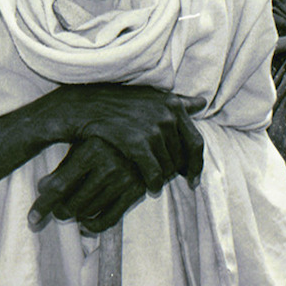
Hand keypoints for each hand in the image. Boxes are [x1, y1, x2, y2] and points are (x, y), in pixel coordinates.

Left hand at [28, 138, 147, 234]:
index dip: (43, 204)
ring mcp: (125, 179)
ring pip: (88, 212)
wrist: (145, 133)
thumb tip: (42, 189)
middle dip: (59, 210)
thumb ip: (63, 168)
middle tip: (55, 209)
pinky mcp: (137, 192)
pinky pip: (108, 220)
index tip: (32, 218)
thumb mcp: (82, 146)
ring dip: (75, 215)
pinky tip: (85, 223)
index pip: (60, 186)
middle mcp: (110, 164)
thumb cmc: (105, 140)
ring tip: (71, 209)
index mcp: (92, 148)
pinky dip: (93, 226)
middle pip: (73, 203)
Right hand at [44, 85, 204, 192]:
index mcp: (172, 105)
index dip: (196, 163)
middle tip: (169, 181)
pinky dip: (154, 183)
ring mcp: (153, 129)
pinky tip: (149, 188)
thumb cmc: (116, 102)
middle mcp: (167, 115)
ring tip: (155, 183)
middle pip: (182, 157)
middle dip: (177, 172)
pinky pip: (154, 172)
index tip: (193, 178)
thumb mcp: (150, 96)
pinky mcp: (137, 143)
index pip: (195, 141)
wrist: (84, 106)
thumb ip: (178, 101)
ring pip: (169, 166)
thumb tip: (201, 103)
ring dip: (164, 178)